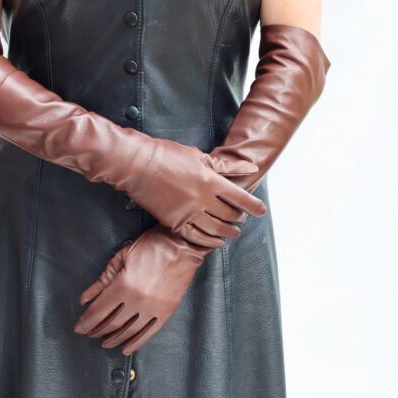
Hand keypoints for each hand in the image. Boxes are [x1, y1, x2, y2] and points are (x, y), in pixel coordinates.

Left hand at [74, 224, 214, 354]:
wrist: (182, 244)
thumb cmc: (150, 245)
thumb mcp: (120, 258)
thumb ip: (102, 281)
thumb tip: (85, 299)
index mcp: (123, 285)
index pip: (99, 311)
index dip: (86, 321)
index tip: (79, 327)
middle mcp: (137, 300)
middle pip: (112, 323)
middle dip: (97, 330)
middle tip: (89, 334)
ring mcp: (153, 307)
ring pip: (129, 331)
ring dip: (114, 339)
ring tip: (105, 343)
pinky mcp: (167, 311)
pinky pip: (149, 332)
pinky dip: (136, 342)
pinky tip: (126, 348)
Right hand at [122, 147, 265, 247]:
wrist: (136, 164)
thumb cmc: (166, 155)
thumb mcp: (199, 155)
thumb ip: (226, 166)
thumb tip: (250, 168)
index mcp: (210, 180)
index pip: (240, 197)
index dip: (254, 206)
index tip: (261, 211)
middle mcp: (202, 199)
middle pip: (229, 215)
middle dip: (239, 218)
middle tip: (242, 218)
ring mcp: (187, 212)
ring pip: (215, 230)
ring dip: (227, 233)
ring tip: (233, 233)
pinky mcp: (173, 222)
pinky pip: (195, 237)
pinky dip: (209, 242)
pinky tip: (216, 242)